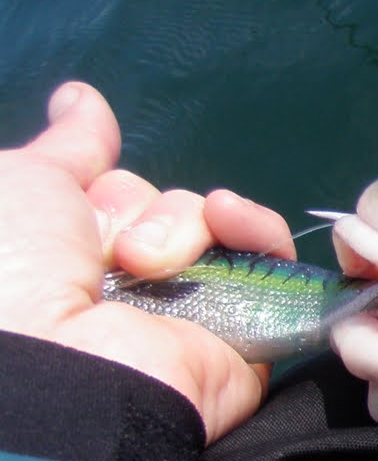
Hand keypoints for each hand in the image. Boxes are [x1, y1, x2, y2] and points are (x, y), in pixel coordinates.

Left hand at [0, 82, 295, 440]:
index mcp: (72, 262)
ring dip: (180, 224)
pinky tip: (228, 224)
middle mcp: (130, 291)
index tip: (78, 199)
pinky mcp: (246, 330)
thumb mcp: (17, 183)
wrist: (61, 363)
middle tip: (110, 250)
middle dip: (137, 208)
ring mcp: (190, 312)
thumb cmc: (13, 270)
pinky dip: (254, 228)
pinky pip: (269, 256)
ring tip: (151, 262)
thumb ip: (66, 145)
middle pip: (159, 206)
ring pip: (209, 224)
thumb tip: (81, 98)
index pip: (111, 197)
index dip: (100, 189)